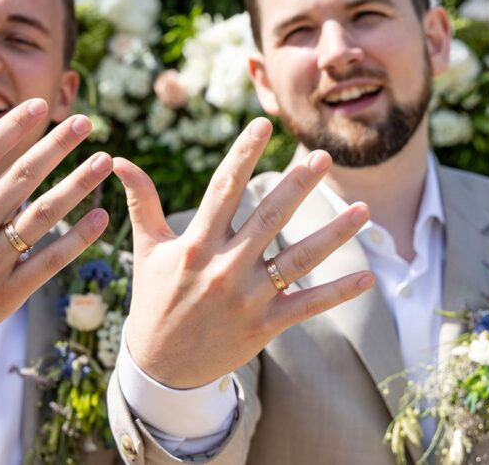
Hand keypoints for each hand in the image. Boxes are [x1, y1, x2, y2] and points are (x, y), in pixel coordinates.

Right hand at [0, 98, 110, 413]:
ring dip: (77, 185)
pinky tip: (100, 216)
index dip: (15, 127)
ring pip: (42, 216)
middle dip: (56, 146)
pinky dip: (78, 239)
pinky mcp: (7, 294)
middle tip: (85, 122)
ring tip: (104, 161)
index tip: (41, 106)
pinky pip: (50, 261)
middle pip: (21, 178)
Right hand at [114, 117, 374, 388]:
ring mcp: (248, 297)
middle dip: (298, 185)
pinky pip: (308, 304)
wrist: (162, 365)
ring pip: (298, 259)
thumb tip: (119, 161)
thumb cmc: (154, 298)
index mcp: (195, 244)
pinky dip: (339, 292)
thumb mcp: (147, 248)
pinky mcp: (266, 324)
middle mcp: (223, 267)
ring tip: (363, 209)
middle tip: (323, 157)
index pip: (223, 189)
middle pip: (269, 218)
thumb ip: (141, 202)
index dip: (243, 154)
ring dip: (334, 234)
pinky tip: (368, 275)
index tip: (262, 124)